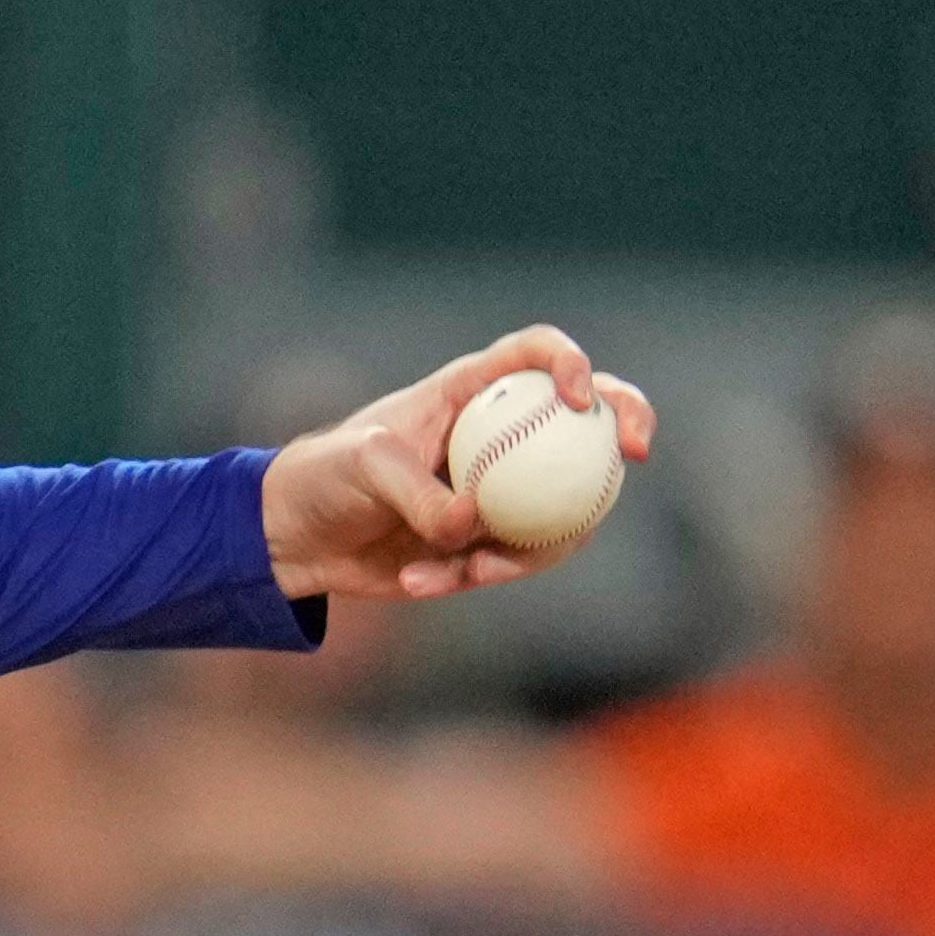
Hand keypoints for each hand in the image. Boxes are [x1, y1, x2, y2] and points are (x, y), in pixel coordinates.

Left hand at [262, 325, 657, 603]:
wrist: (297, 537)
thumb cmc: (323, 477)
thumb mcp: (361, 468)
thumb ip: (417, 490)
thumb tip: (473, 523)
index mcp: (465, 392)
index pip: (532, 356)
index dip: (569, 363)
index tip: (580, 398)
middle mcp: (495, 434)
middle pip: (583, 417)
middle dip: (627, 420)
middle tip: (637, 452)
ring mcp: (502, 488)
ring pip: (566, 503)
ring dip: (533, 541)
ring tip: (468, 569)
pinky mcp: (491, 539)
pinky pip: (518, 558)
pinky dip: (482, 574)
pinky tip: (420, 580)